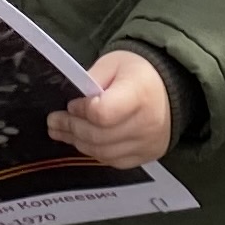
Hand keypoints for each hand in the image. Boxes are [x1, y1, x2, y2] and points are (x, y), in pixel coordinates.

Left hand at [46, 49, 174, 167]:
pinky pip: (114, 161)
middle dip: (72, 129)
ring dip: (79, 143)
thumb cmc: (138, 72)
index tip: (72, 104)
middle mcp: (147, 123)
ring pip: (104, 152)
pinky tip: (83, 142)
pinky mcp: (147, 155)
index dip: (82, 111)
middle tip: (54, 121)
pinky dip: (95, 153)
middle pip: (100, 136)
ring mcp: (148, 143)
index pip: (103, 113)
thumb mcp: (113, 63)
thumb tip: (73, 103)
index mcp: (139, 94)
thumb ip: (92, 80)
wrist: (171, 87)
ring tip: (61, 132)